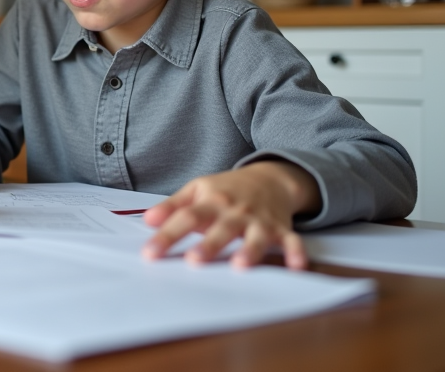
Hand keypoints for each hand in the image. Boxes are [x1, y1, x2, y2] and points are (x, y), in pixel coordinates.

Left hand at [141, 161, 321, 269]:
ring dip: (249, 250)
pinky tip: (297, 265)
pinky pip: (291, 241)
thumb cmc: (227, 189)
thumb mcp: (197, 190)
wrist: (269, 178)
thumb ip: (173, 206)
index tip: (150, 253)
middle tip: (194, 261)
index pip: (186, 217)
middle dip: (209, 244)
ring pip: (255, 237)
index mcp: (211, 201)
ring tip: (240, 266)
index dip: (168, 235)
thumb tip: (147, 220)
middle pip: (221, 228)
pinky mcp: (281, 229)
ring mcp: (259, 220)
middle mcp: (235, 211)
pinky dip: (296, 252)